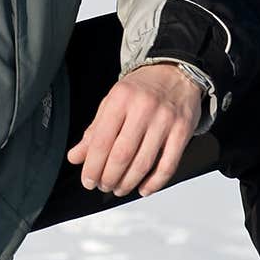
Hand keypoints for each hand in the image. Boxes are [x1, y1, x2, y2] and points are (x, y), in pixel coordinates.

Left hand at [65, 63, 201, 197]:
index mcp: (120, 99)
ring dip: (128, 182)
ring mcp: (165, 120)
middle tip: (103, 186)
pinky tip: (143, 189)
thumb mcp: (112, 101)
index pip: (102, 140)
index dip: (92, 166)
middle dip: (109, 177)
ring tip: (119, 188)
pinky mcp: (183, 131)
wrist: (175, 71)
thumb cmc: (141, 89)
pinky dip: (154, 182)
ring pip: (144, 163)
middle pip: (122, 155)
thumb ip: (94, 131)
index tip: (88, 180)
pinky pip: (168, 165)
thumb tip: (75, 157)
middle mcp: (143, 108)